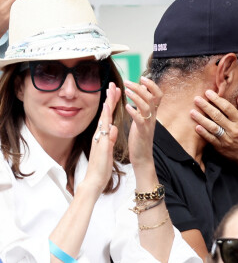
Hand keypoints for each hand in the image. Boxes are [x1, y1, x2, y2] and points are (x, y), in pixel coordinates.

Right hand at [84, 82, 119, 197]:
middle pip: (105, 113)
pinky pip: (103, 128)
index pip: (108, 116)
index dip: (112, 104)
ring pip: (104, 117)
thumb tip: (114, 128)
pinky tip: (107, 108)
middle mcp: (100, 134)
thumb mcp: (108, 149)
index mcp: (103, 135)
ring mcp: (99, 138)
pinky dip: (105, 117)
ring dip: (107, 103)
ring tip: (110, 90)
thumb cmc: (101, 166)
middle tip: (113, 84)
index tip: (115, 92)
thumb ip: (110, 138)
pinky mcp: (101, 143)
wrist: (94, 180)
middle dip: (109, 98)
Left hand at [124, 76, 161, 170]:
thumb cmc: (139, 137)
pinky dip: (134, 112)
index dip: (152, 85)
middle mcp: (152, 117)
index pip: (158, 95)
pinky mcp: (142, 132)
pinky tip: (126, 106)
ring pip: (147, 106)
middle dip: (140, 87)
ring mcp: (148, 124)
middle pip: (152, 97)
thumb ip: (142, 106)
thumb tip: (140, 92)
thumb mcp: (141, 119)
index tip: (142, 77)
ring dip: (136, 97)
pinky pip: (140, 120)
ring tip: (126, 90)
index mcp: (152, 113)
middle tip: (127, 82)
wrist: (142, 156)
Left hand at [190, 89, 237, 170]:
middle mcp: (233, 129)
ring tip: (192, 112)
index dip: (217, 99)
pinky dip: (203, 133)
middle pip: (217, 116)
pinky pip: (211, 139)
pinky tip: (196, 127)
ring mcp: (227, 138)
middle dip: (205, 106)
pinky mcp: (221, 147)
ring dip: (201, 119)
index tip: (208, 92)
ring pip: (212, 127)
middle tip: (196, 99)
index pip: (227, 107)